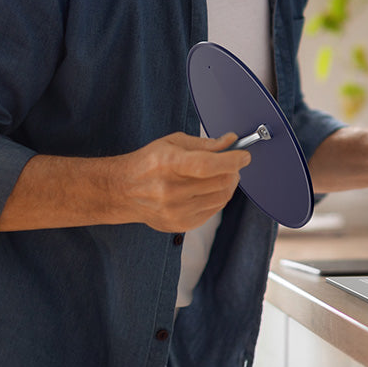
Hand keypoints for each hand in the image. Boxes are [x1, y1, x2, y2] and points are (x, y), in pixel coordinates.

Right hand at [117, 131, 248, 232]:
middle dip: (233, 171)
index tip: (244, 156)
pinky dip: (218, 198)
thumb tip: (231, 141)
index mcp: (168, 164)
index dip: (231, 160)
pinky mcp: (180, 225)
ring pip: (221, 198)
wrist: (123, 191)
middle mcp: (170, 191)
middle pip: (220, 182)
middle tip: (233, 164)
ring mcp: (175, 211)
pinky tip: (208, 189)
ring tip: (221, 175)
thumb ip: (205, 144)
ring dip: (228, 185)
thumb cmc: (149, 163)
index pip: (207, 165)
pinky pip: (214, 210)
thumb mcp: (173, 143)